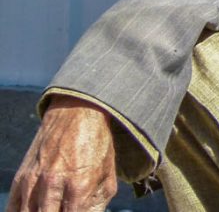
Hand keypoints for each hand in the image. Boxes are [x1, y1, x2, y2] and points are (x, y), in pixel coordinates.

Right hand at [6, 95, 117, 211]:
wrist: (77, 114)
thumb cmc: (97, 146)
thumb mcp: (108, 176)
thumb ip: (97, 204)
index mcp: (79, 185)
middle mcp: (53, 184)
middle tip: (63, 210)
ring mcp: (33, 181)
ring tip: (51, 208)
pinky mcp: (20, 178)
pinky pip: (12, 208)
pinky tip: (33, 211)